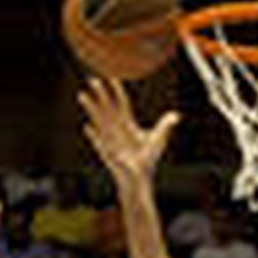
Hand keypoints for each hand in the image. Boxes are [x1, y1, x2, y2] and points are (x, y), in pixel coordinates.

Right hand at [79, 74, 179, 188]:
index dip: (117, 92)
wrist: (139, 179)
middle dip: (101, 95)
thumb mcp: (157, 139)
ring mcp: (110, 140)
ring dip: (92, 108)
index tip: (112, 78)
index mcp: (127, 125)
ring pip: (99, 120)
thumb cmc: (146, 160)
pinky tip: (87, 127)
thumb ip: (164, 126)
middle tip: (93, 80)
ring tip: (82, 96)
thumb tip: (176, 115)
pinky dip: (94, 135)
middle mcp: (117, 130)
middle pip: (107, 108)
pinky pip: (100, 142)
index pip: (121, 104)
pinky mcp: (108, 152)